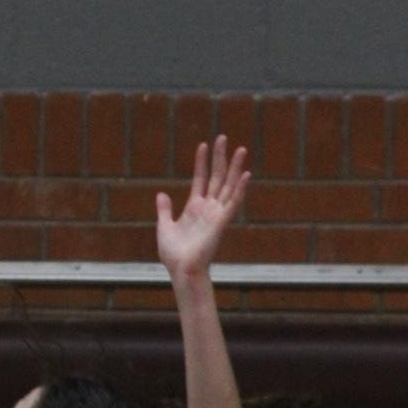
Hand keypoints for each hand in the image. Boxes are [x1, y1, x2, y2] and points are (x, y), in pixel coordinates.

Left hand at [156, 136, 249, 283]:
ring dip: (234, 167)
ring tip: (241, 149)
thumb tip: (161, 194)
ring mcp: (216, 213)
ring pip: (228, 185)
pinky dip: (240, 188)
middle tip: (223, 137)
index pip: (200, 178)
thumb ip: (164, 210)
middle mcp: (208, 208)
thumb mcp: (164, 226)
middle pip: (216, 177)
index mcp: (195, 207)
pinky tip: (246, 174)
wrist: (181, 270)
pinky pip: (233, 202)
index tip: (203, 145)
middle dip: (220, 157)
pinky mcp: (222, 222)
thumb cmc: (174, 254)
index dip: (202, 162)